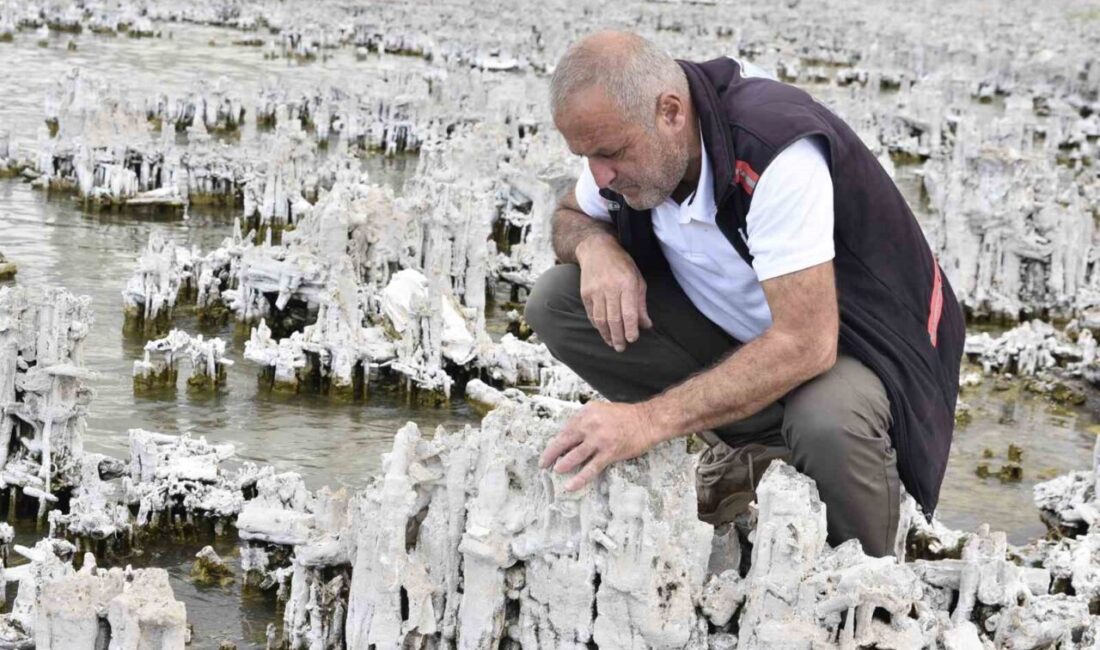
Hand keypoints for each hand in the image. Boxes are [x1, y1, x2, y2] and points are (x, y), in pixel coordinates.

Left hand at [539, 402, 659, 490]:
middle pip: (564, 441)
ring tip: (556, 470)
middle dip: (551, 453)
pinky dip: (579, 479)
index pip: (566, 429)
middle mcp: (590, 425)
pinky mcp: (609, 453)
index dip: (557, 441)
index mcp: (586, 413)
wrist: (647, 420)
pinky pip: (590, 468)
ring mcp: (599, 440)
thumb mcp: (600, 410)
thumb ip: (586, 421)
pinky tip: (570, 486)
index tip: (551, 450)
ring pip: (574, 456)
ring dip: (563, 464)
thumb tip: (570, 436)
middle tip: (543, 463)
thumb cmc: (625, 416)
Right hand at [575, 234, 652, 351]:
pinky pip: (591, 314)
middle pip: (614, 319)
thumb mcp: (637, 279)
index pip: (629, 312)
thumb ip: (641, 304)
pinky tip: (603, 331)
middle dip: (618, 337)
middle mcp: (610, 288)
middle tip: (622, 348)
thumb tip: (646, 325)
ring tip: (612, 343)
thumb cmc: (622, 264)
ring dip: (607, 334)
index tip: (633, 339)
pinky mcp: (585, 293)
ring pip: (601, 319)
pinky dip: (598, 325)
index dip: (631, 328)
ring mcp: (596, 291)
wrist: (597, 249)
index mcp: (627, 284)